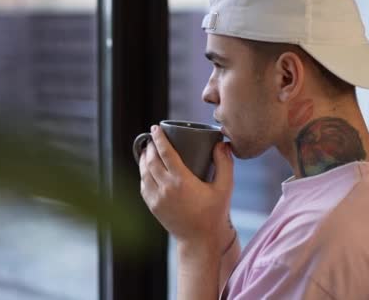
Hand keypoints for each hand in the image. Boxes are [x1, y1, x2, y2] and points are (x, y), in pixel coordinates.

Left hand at [139, 125, 234, 249]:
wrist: (199, 240)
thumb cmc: (214, 214)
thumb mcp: (225, 189)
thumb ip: (225, 165)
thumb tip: (222, 145)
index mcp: (182, 181)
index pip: (165, 153)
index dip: (159, 138)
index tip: (155, 128)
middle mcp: (166, 188)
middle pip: (151, 160)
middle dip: (150, 146)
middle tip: (152, 137)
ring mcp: (157, 199)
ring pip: (144, 172)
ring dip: (144, 159)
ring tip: (147, 150)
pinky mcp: (153, 207)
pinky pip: (143, 185)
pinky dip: (143, 174)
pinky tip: (147, 169)